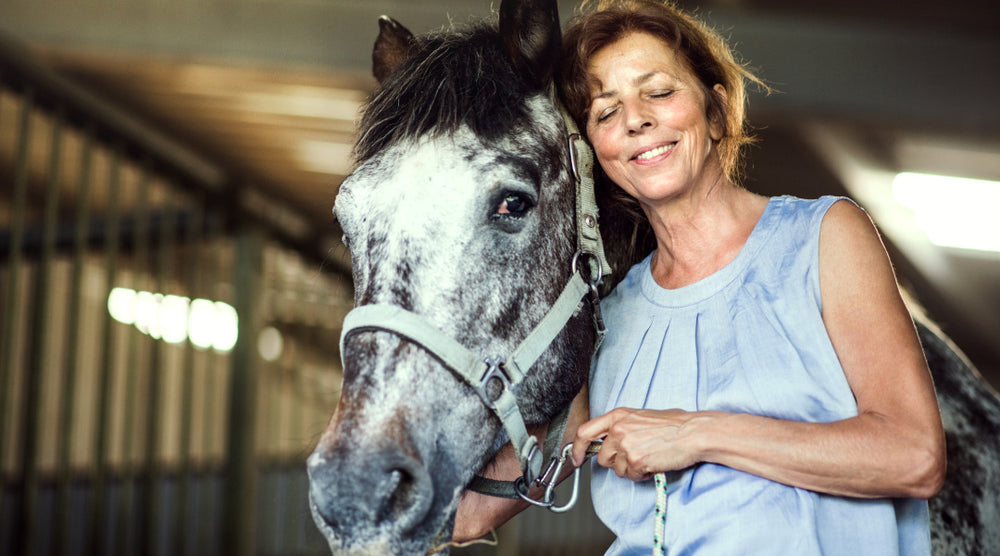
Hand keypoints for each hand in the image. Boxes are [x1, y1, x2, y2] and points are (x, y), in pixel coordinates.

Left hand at [571, 407, 709, 481]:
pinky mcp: (635, 461)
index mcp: (618, 415)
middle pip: (602, 458)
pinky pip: (631, 476)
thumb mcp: (640, 417)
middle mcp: (618, 429)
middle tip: (635, 457)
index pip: (585, 432)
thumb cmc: (674, 425)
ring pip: (617, 470)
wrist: (694, 432)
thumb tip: (608, 442)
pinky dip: (642, 474)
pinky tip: (654, 463)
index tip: (577, 458)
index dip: (578, 448)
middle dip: (616, 463)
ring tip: (649, 457)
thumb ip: (621, 427)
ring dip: (631, 469)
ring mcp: (626, 445)